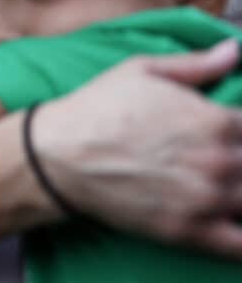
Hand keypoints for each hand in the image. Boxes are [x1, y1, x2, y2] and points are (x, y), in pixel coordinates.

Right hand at [34, 39, 241, 256]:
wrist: (59, 155)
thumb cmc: (98, 107)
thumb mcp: (141, 70)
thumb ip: (196, 64)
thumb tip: (235, 49)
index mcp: (217, 120)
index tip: (231, 135)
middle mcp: (221, 161)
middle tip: (220, 160)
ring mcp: (208, 200)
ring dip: (241, 195)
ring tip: (224, 185)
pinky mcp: (190, 233)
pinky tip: (234, 225)